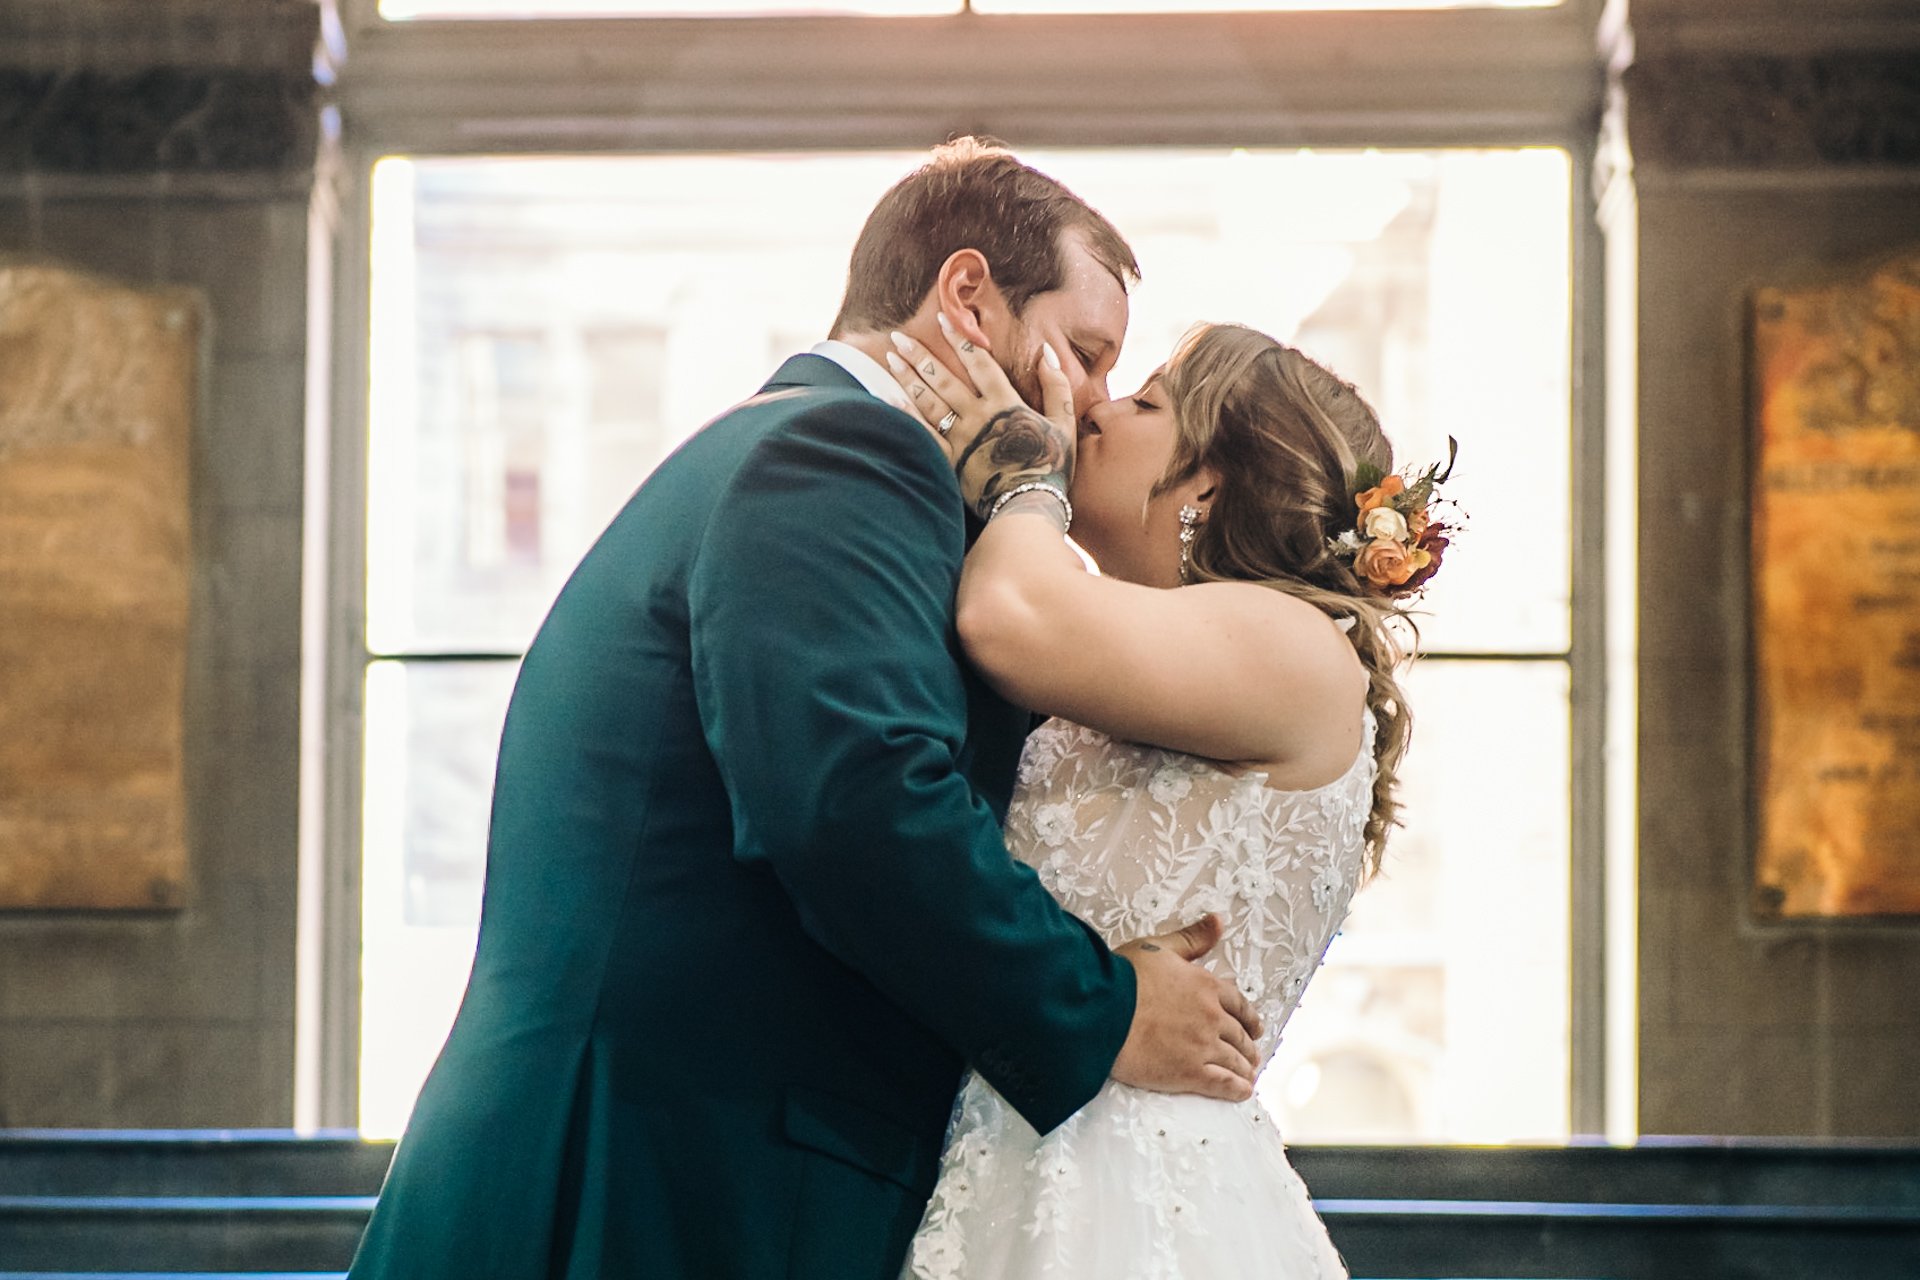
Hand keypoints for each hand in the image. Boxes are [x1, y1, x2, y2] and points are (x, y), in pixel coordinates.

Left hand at [883, 314, 1075, 521]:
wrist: (1031, 507)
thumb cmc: (1051, 466)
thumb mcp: (1064, 423)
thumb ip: (1057, 386)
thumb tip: (1047, 351)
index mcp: (1005, 403)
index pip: (979, 362)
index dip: (960, 338)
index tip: (942, 318)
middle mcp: (978, 417)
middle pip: (944, 379)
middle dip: (920, 355)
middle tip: (898, 336)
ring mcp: (961, 440)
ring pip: (929, 403)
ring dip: (908, 378)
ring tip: (891, 358)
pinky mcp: (950, 463)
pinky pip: (922, 435)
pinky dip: (905, 416)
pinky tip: (888, 399)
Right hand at [1110, 914, 1265, 1102]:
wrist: (1103, 1010)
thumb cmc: (1125, 975)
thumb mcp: (1160, 947)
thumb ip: (1192, 938)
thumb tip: (1219, 920)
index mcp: (1206, 986)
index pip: (1238, 1004)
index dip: (1249, 1017)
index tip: (1255, 1026)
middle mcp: (1211, 1017)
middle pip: (1239, 1035)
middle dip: (1248, 1046)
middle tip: (1252, 1054)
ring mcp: (1203, 1046)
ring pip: (1234, 1060)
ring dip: (1245, 1068)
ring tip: (1248, 1074)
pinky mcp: (1188, 1072)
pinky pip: (1222, 1084)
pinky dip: (1235, 1088)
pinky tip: (1241, 1091)